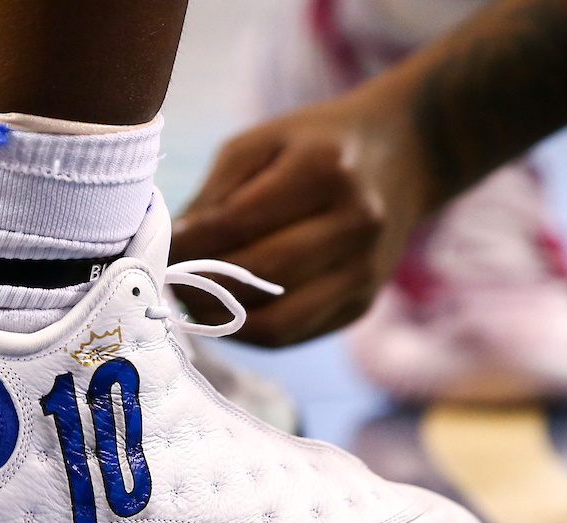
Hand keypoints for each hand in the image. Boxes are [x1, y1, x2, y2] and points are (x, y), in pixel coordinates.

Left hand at [169, 80, 429, 346]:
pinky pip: (292, 334)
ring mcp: (364, 271)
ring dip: (220, 318)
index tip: (159, 249)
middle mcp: (355, 224)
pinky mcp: (361, 304)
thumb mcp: (261, 143)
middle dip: (200, 284)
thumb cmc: (316, 144)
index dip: (188, 244)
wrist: (407, 153)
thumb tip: (173, 249)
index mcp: (325, 170)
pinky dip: (248, 330)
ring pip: (275, 321)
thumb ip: (215, 194)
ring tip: (191, 299)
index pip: (238, 223)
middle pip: (257, 276)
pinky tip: (224, 311)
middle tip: (167, 281)